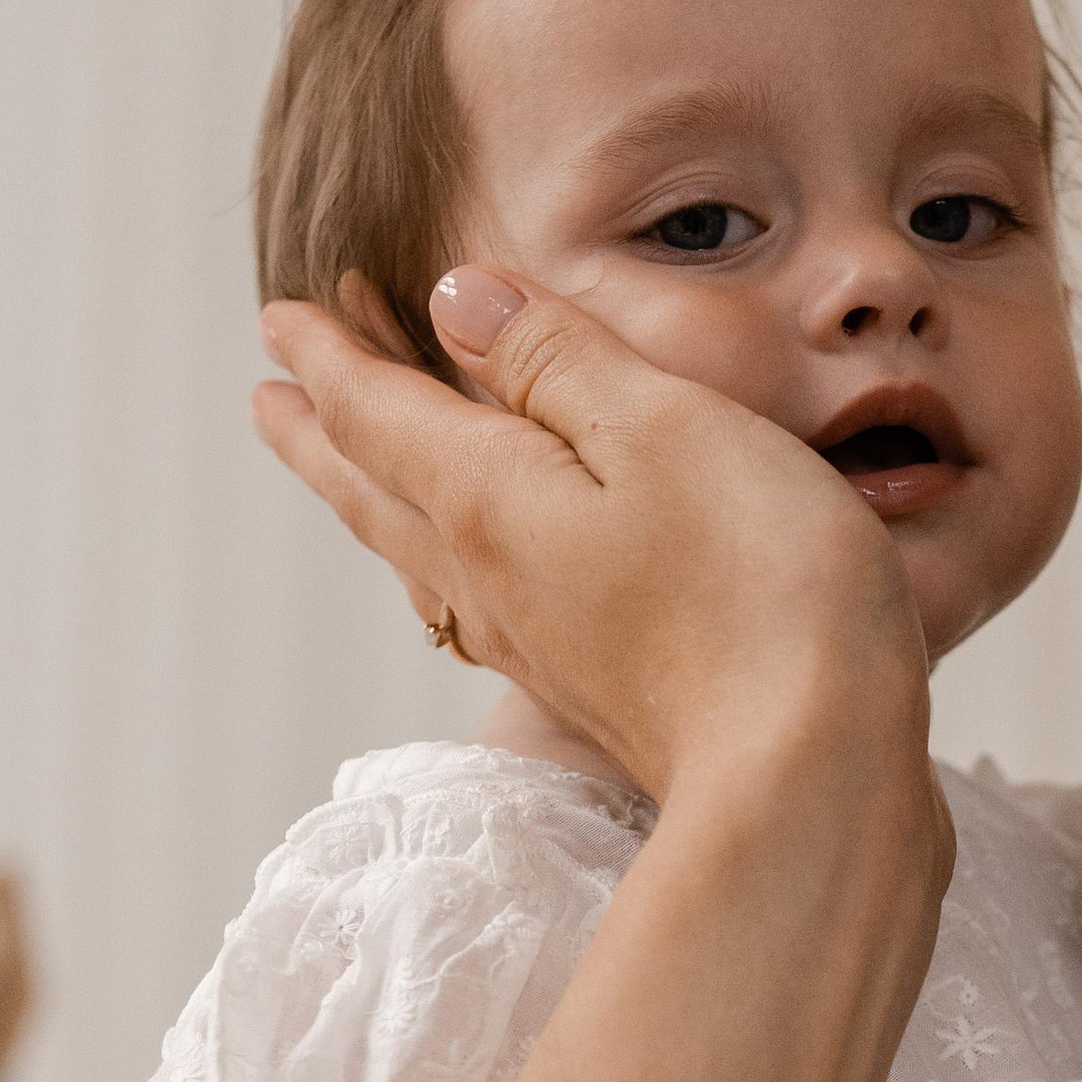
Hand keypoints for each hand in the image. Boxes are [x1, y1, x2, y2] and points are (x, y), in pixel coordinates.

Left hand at [254, 270, 930, 811]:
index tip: (282, 314)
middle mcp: (490, 580)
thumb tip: (457, 300)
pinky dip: (434, 568)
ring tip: (341, 471)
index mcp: (489, 500)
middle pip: (376, 491)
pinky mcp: (590, 691)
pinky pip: (471, 608)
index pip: (379, 411)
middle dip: (322, 432)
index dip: (329, 354)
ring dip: (367, 499)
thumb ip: (557, 359)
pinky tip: (456, 587)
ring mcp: (538, 646)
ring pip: (416, 556)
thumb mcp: (665, 426)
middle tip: (272, 395)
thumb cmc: (759, 589)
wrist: (808, 782)